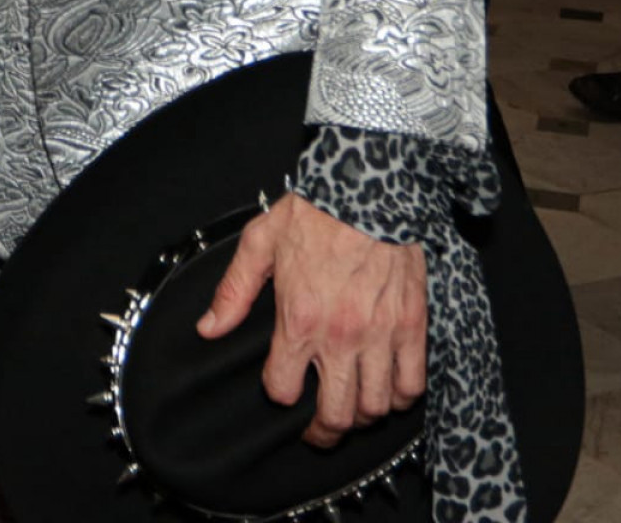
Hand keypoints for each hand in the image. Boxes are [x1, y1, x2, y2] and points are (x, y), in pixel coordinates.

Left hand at [198, 193, 425, 448]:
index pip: (282, 390)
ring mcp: (380, 335)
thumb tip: (208, 329)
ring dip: (362, 416)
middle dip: (322, 431)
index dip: (278, 393)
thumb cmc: (313, 212)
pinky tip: (387, 387)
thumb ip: (233, 291)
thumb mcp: (260, 243)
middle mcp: (340, 336)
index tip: (282, 385)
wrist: (367, 187)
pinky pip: (412, 385)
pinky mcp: (412, 327)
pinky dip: (400, 396)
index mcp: (299, 319)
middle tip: (318, 428)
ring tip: (352, 407)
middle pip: (335, 416)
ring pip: (374, 407)